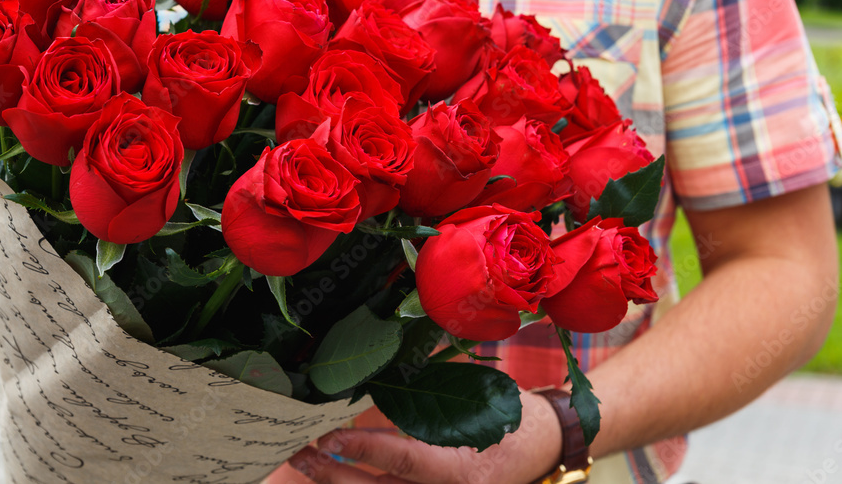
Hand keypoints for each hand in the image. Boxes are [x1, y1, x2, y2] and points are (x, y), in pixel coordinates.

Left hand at [275, 390, 562, 482]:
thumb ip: (430, 394)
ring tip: (305, 465)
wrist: (540, 447)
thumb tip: (381, 368)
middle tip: (302, 452)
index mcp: (464, 471)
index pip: (407, 462)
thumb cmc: (511, 417)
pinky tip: (334, 472)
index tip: (330, 436)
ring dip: (338, 483)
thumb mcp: (478, 402)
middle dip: (335, 475)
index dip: (366, 450)